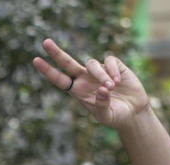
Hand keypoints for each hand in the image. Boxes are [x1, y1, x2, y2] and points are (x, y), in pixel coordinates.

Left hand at [32, 38, 150, 128]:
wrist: (133, 112)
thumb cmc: (115, 116)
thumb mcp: (106, 116)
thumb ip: (102, 106)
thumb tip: (103, 89)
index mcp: (78, 91)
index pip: (60, 79)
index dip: (48, 71)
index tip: (36, 61)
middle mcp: (85, 79)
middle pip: (68, 63)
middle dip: (57, 53)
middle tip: (45, 42)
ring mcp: (99, 71)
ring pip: (92, 64)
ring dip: (100, 75)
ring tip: (111, 88)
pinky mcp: (114, 65)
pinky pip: (109, 61)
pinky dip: (112, 70)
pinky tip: (118, 81)